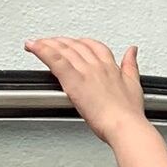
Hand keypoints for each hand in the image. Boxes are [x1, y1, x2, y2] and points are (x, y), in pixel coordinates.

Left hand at [24, 37, 145, 143]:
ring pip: (62, 49)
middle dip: (61, 41)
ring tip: (36, 44)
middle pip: (75, 45)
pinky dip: (41, 50)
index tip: (73, 44)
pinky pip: (53, 59)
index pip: (93, 45)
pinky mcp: (72, 79)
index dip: (81, 42)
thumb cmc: (129, 113)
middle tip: (50, 43)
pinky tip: (32, 46)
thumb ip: (131, 65)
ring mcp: (84, 71)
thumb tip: (132, 51)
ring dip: (47, 43)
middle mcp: (96, 65)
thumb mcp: (134, 84)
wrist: (124, 125)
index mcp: (110, 66)